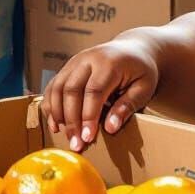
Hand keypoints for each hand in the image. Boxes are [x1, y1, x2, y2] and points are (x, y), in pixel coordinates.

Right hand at [41, 35, 160, 150]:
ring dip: (58, 115)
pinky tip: (55, 124)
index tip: (87, 138)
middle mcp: (88, 59)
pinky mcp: (68, 67)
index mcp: (109, 62)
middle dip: (71, 120)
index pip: (94, 91)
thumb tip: (110, 128)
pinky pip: (53, 86)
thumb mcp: (144, 87)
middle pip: (71, 90)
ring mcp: (75, 61)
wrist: (134, 48)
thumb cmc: (141, 70)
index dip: (88, 116)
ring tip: (66, 137)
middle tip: (76, 144)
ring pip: (58, 88)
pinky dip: (50, 105)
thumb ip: (128, 106)